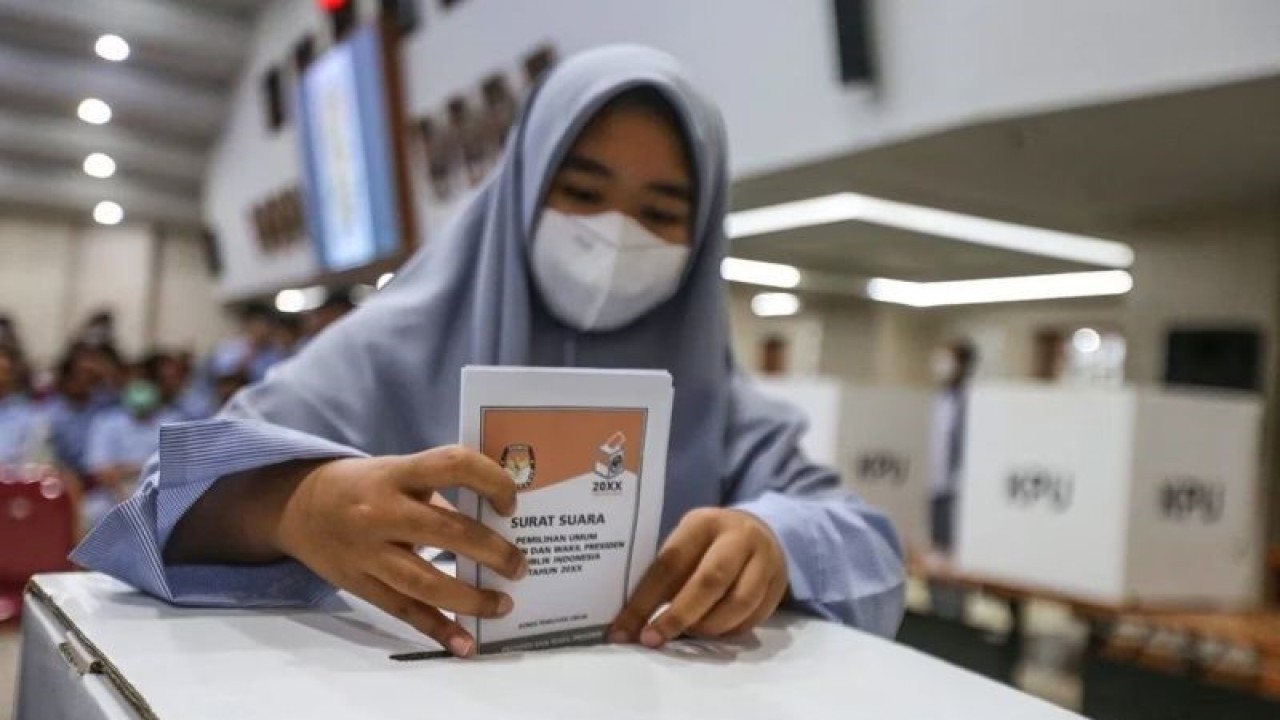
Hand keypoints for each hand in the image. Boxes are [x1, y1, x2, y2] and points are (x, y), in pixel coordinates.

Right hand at [277, 446, 526, 657]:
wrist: (296, 506)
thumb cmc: (363, 485)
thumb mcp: (396, 471)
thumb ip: (437, 491)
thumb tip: (494, 520)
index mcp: (396, 473)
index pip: (452, 465)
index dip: (490, 480)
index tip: (510, 504)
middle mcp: (380, 512)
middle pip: (445, 532)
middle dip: (491, 551)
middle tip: (520, 566)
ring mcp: (367, 552)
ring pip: (425, 581)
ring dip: (471, 598)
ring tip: (503, 605)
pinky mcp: (360, 584)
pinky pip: (404, 611)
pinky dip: (437, 629)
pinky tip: (465, 643)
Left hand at [610, 508, 787, 647]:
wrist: (760, 532)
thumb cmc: (708, 544)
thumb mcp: (685, 544)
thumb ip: (666, 576)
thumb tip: (633, 621)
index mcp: (703, 523)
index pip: (671, 562)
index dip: (646, 599)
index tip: (626, 629)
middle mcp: (737, 537)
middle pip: (709, 581)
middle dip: (678, 616)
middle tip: (653, 639)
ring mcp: (764, 560)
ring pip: (737, 604)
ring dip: (707, 627)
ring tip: (688, 633)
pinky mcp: (779, 584)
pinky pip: (753, 618)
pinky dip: (728, 631)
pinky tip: (712, 632)